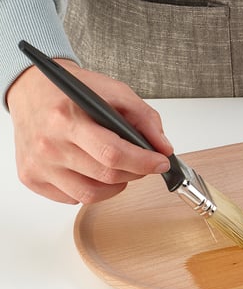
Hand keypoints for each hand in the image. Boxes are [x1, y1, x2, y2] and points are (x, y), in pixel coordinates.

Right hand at [7, 60, 172, 203]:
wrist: (32, 90)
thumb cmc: (72, 91)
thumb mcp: (114, 92)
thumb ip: (145, 118)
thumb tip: (164, 148)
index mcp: (66, 118)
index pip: (113, 153)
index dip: (143, 162)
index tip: (161, 162)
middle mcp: (48, 145)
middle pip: (106, 176)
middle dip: (136, 172)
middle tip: (144, 162)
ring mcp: (38, 165)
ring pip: (91, 195)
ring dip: (116, 185)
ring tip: (119, 167)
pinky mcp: (32, 178)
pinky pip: (73, 198)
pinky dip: (93, 189)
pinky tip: (94, 170)